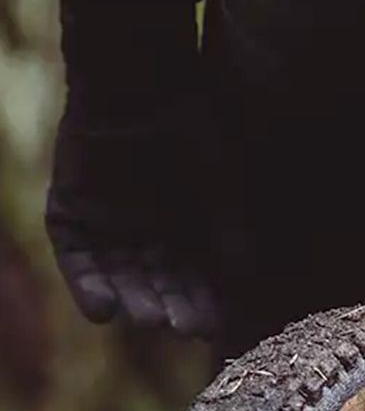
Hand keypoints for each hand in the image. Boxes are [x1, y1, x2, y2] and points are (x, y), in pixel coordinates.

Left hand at [47, 87, 220, 337]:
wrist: (142, 85)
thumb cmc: (195, 129)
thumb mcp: (225, 184)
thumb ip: (232, 234)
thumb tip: (247, 284)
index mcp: (184, 224)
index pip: (193, 275)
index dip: (203, 300)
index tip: (213, 326)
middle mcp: (144, 231)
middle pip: (156, 282)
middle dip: (168, 304)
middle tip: (180, 326)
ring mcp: (106, 226)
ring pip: (119, 277)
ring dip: (133, 300)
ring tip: (148, 318)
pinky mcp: (71, 219)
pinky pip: (78, 263)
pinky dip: (89, 287)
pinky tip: (105, 310)